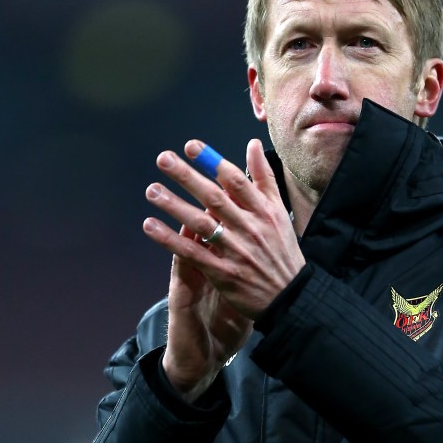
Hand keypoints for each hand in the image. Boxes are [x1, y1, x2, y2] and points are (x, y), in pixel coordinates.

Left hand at [143, 139, 304, 398]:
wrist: (292, 298)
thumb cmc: (283, 253)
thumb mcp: (280, 213)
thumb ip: (264, 179)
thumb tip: (253, 145)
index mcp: (265, 212)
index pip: (236, 181)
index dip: (212, 161)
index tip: (191, 146)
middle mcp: (250, 229)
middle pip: (214, 198)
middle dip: (187, 177)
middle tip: (163, 159)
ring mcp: (236, 251)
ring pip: (200, 224)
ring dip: (174, 206)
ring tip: (152, 191)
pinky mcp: (223, 273)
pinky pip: (192, 252)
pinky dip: (170, 239)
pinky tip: (150, 227)